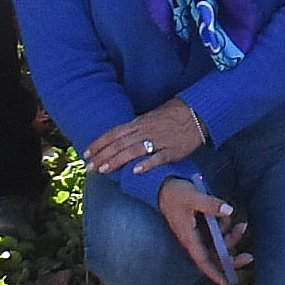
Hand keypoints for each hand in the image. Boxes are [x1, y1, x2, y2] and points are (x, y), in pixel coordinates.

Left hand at [88, 99, 207, 180]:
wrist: (198, 112)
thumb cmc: (173, 115)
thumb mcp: (151, 117)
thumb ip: (135, 128)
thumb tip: (118, 138)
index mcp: (140, 122)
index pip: (114, 133)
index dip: (99, 143)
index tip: (85, 153)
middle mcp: (146, 130)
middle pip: (120, 143)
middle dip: (102, 155)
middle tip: (88, 166)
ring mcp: (160, 140)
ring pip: (134, 150)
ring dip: (117, 160)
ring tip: (104, 169)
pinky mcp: (173, 150)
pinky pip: (159, 158)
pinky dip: (147, 164)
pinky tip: (135, 171)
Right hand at [158, 180, 244, 284]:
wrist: (164, 187)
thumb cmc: (176, 194)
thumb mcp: (193, 196)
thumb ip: (211, 204)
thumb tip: (229, 211)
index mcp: (189, 238)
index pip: (203, 261)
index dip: (215, 273)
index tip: (227, 283)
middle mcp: (194, 240)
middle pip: (213, 256)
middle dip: (231, 259)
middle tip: (249, 257)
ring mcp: (198, 233)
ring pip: (218, 244)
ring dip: (232, 238)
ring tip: (243, 225)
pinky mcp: (202, 226)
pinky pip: (217, 233)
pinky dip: (227, 228)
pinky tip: (230, 216)